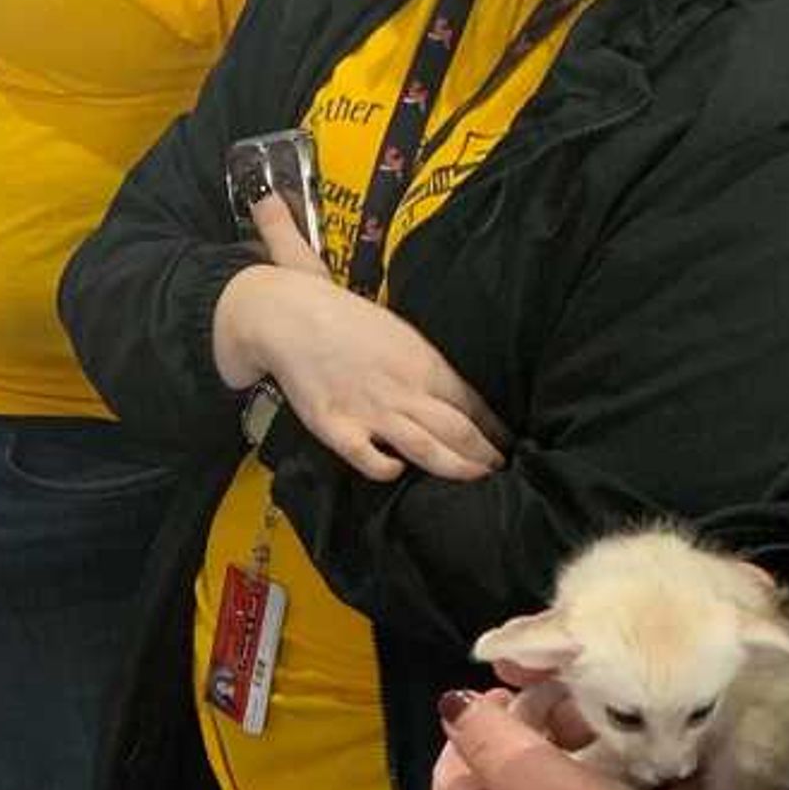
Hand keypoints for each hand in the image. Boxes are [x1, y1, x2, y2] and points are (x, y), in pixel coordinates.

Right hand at [221, 196, 507, 482]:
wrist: (281, 312)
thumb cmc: (332, 307)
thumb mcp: (391, 321)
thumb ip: (420, 350)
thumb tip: (444, 359)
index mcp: (421, 358)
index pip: (470, 399)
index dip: (493, 425)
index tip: (507, 441)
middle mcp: (403, 386)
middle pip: (458, 430)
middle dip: (484, 455)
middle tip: (501, 470)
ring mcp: (371, 409)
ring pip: (427, 448)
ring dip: (455, 468)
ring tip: (474, 482)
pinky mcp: (337, 427)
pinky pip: (370, 458)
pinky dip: (388, 468)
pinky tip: (396, 471)